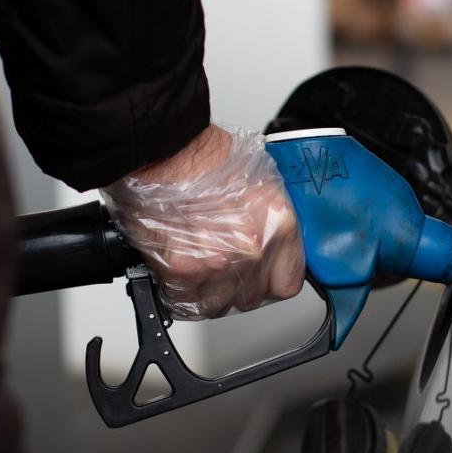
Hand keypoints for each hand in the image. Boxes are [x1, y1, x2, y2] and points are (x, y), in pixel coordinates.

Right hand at [101, 125, 304, 318]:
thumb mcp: (259, 182)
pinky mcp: (182, 270)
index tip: (258, 277)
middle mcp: (253, 249)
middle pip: (250, 297)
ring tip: (194, 261)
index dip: (268, 282)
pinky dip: (177, 290)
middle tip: (217, 261)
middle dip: (233, 285)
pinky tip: (176, 265)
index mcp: (279, 225)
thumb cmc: (204, 155)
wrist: (164, 147)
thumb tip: (266, 242)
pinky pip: (183, 300)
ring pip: (216, 305)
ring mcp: (218, 263)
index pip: (286, 283)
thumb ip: (267, 222)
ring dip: (204, 291)